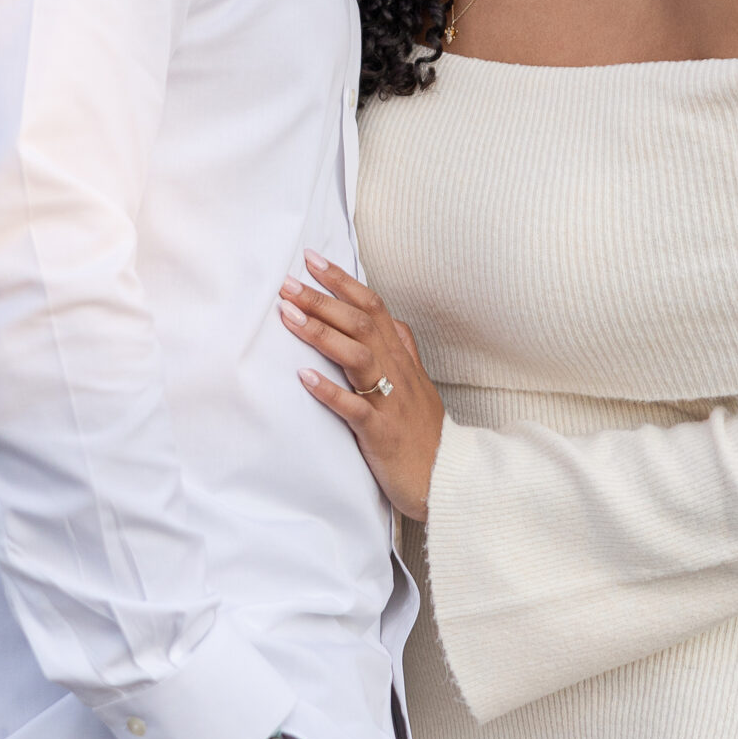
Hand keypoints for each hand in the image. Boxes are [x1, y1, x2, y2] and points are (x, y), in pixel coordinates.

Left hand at [280, 254, 445, 521]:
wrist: (449, 478)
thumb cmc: (425, 432)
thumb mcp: (418, 383)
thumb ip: (403, 350)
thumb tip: (389, 319)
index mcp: (402, 358)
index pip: (373, 307)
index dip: (343, 282)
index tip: (312, 259)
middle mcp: (397, 372)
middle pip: (361, 324)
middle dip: (323, 300)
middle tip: (288, 282)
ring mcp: (390, 402)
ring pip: (358, 357)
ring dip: (321, 334)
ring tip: (288, 316)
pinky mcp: (382, 433)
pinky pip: (355, 408)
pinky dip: (330, 391)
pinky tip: (304, 378)